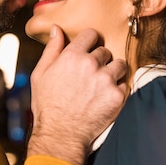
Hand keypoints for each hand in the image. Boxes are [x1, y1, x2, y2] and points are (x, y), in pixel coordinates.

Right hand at [27, 25, 127, 164]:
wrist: (61, 135)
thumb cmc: (48, 106)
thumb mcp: (40, 74)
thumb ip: (51, 49)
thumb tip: (56, 29)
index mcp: (71, 56)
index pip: (91, 34)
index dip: (90, 42)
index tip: (88, 51)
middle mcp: (90, 64)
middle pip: (105, 50)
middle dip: (99, 60)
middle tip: (91, 74)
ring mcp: (106, 80)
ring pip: (119, 64)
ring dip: (113, 72)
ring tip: (102, 84)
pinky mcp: (117, 96)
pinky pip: (125, 83)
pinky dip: (118, 89)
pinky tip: (105, 97)